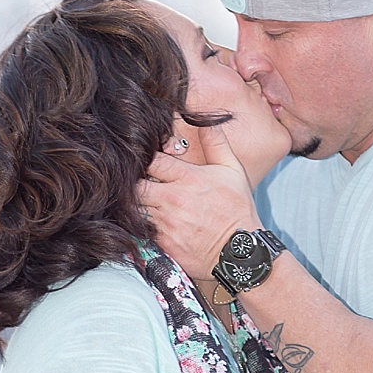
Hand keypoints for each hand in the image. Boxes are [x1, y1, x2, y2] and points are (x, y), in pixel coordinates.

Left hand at [140, 124, 259, 290]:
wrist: (239, 251)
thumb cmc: (237, 210)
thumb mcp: (232, 170)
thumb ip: (217, 143)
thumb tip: (207, 122)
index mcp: (187, 178)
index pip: (153, 161)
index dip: (146, 159)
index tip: (147, 160)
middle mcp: (172, 199)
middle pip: (135, 185)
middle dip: (134, 182)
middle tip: (137, 182)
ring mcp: (165, 222)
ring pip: (135, 208)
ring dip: (135, 203)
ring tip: (141, 201)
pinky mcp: (162, 242)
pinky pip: (141, 229)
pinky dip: (140, 224)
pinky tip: (146, 220)